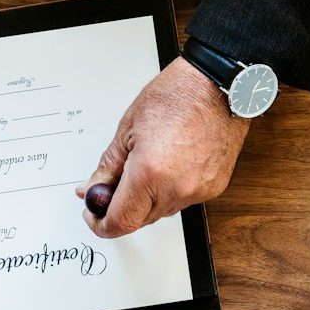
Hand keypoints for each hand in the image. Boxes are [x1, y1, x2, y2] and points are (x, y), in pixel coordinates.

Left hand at [78, 57, 248, 238]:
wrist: (218, 85)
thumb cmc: (177, 97)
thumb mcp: (127, 130)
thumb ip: (107, 168)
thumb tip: (91, 190)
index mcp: (150, 174)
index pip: (120, 222)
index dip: (100, 225)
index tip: (93, 215)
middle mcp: (176, 189)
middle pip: (139, 221)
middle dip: (122, 208)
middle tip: (112, 185)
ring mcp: (197, 192)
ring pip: (160, 213)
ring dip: (146, 200)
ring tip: (145, 167)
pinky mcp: (212, 189)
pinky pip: (181, 202)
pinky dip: (168, 191)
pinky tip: (168, 167)